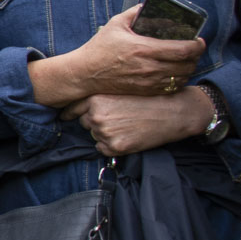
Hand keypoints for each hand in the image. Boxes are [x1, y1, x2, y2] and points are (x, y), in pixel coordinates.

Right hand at [36, 7, 204, 103]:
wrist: (85, 74)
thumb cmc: (99, 49)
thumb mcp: (115, 24)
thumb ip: (134, 12)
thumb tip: (147, 5)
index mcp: (145, 49)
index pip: (183, 50)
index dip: (197, 46)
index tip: (199, 40)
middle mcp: (149, 67)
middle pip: (187, 65)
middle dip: (196, 57)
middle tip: (195, 49)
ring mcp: (148, 82)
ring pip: (181, 78)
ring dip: (189, 69)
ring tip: (186, 61)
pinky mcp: (145, 91)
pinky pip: (171, 88)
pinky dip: (178, 80)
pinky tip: (175, 73)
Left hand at [63, 89, 212, 156]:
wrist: (175, 112)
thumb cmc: (150, 98)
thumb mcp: (121, 90)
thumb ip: (100, 97)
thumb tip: (79, 107)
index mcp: (96, 98)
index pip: (72, 109)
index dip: (70, 113)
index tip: (66, 116)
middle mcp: (96, 116)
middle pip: (85, 123)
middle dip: (95, 122)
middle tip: (117, 118)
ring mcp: (105, 133)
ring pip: (95, 136)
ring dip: (105, 134)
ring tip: (127, 125)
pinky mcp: (115, 148)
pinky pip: (103, 149)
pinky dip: (112, 146)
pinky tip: (128, 136)